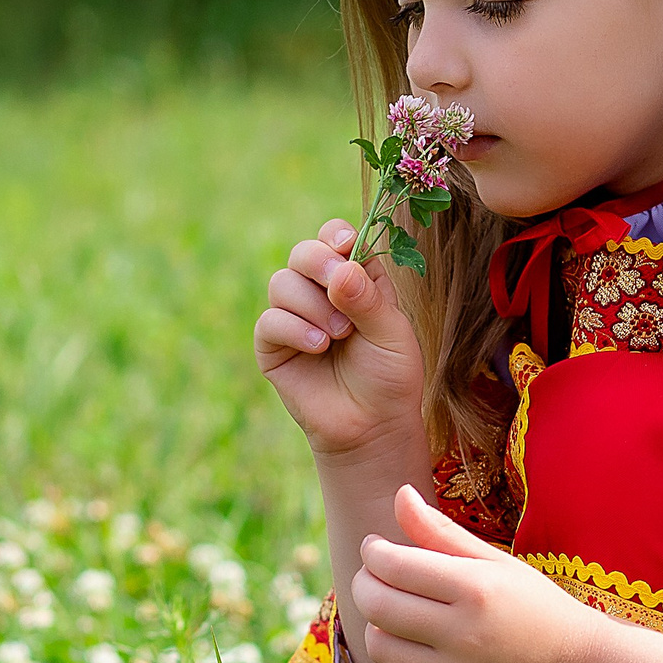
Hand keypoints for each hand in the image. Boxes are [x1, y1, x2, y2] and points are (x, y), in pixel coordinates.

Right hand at [254, 220, 426, 465]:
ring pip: (282, 283)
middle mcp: (321, 293)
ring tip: (339, 335)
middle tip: (337, 281)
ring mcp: (294, 318)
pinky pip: (270, 320)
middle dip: (318, 261)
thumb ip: (369, 300)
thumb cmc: (389, 377)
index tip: (345, 243)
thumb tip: (341, 269)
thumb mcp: (392, 334)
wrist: (372, 427)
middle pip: (303, 253)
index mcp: (354, 279)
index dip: (336, 236)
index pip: (336, 240)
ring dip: (312, 304)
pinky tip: (318, 347)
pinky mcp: (273, 346)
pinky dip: (294, 329)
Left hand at [353, 486, 594, 662]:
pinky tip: (418, 648)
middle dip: (365, 584)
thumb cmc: (532, 605)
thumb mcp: (494, 562)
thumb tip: (400, 493)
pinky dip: (395, 661)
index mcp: (477, 588)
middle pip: (378, 604)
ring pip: (379, 644)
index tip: (376, 547)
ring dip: (378, 623)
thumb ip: (441, 531)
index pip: (394, 565)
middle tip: (373, 576)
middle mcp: (465, 634)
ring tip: (400, 612)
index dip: (374, 552)